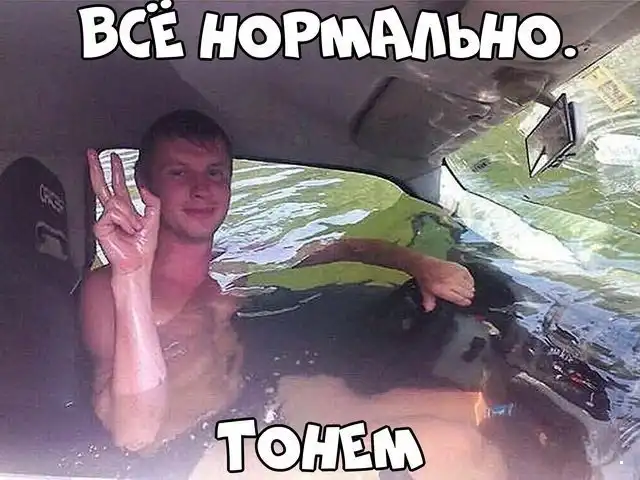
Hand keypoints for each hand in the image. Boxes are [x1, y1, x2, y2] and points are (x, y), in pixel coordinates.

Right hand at [88, 149, 160, 274]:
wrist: (138, 262)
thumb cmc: (143, 245)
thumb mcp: (154, 217)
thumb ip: (151, 199)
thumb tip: (142, 186)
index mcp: (125, 208)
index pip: (117, 185)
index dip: (115, 170)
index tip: (112, 158)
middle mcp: (113, 211)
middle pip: (103, 184)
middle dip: (98, 168)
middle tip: (93, 154)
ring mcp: (106, 218)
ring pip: (116, 201)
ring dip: (130, 216)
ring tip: (133, 228)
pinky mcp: (101, 224)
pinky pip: (114, 212)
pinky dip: (125, 221)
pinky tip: (126, 230)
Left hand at [412, 257, 474, 310]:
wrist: (425, 265)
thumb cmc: (425, 277)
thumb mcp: (425, 292)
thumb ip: (428, 302)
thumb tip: (429, 309)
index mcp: (443, 290)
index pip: (459, 299)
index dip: (465, 302)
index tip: (467, 303)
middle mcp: (451, 282)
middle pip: (467, 293)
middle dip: (468, 296)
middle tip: (467, 296)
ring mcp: (456, 274)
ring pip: (469, 285)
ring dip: (470, 288)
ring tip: (468, 290)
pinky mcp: (458, 267)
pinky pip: (469, 276)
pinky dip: (470, 280)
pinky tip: (468, 282)